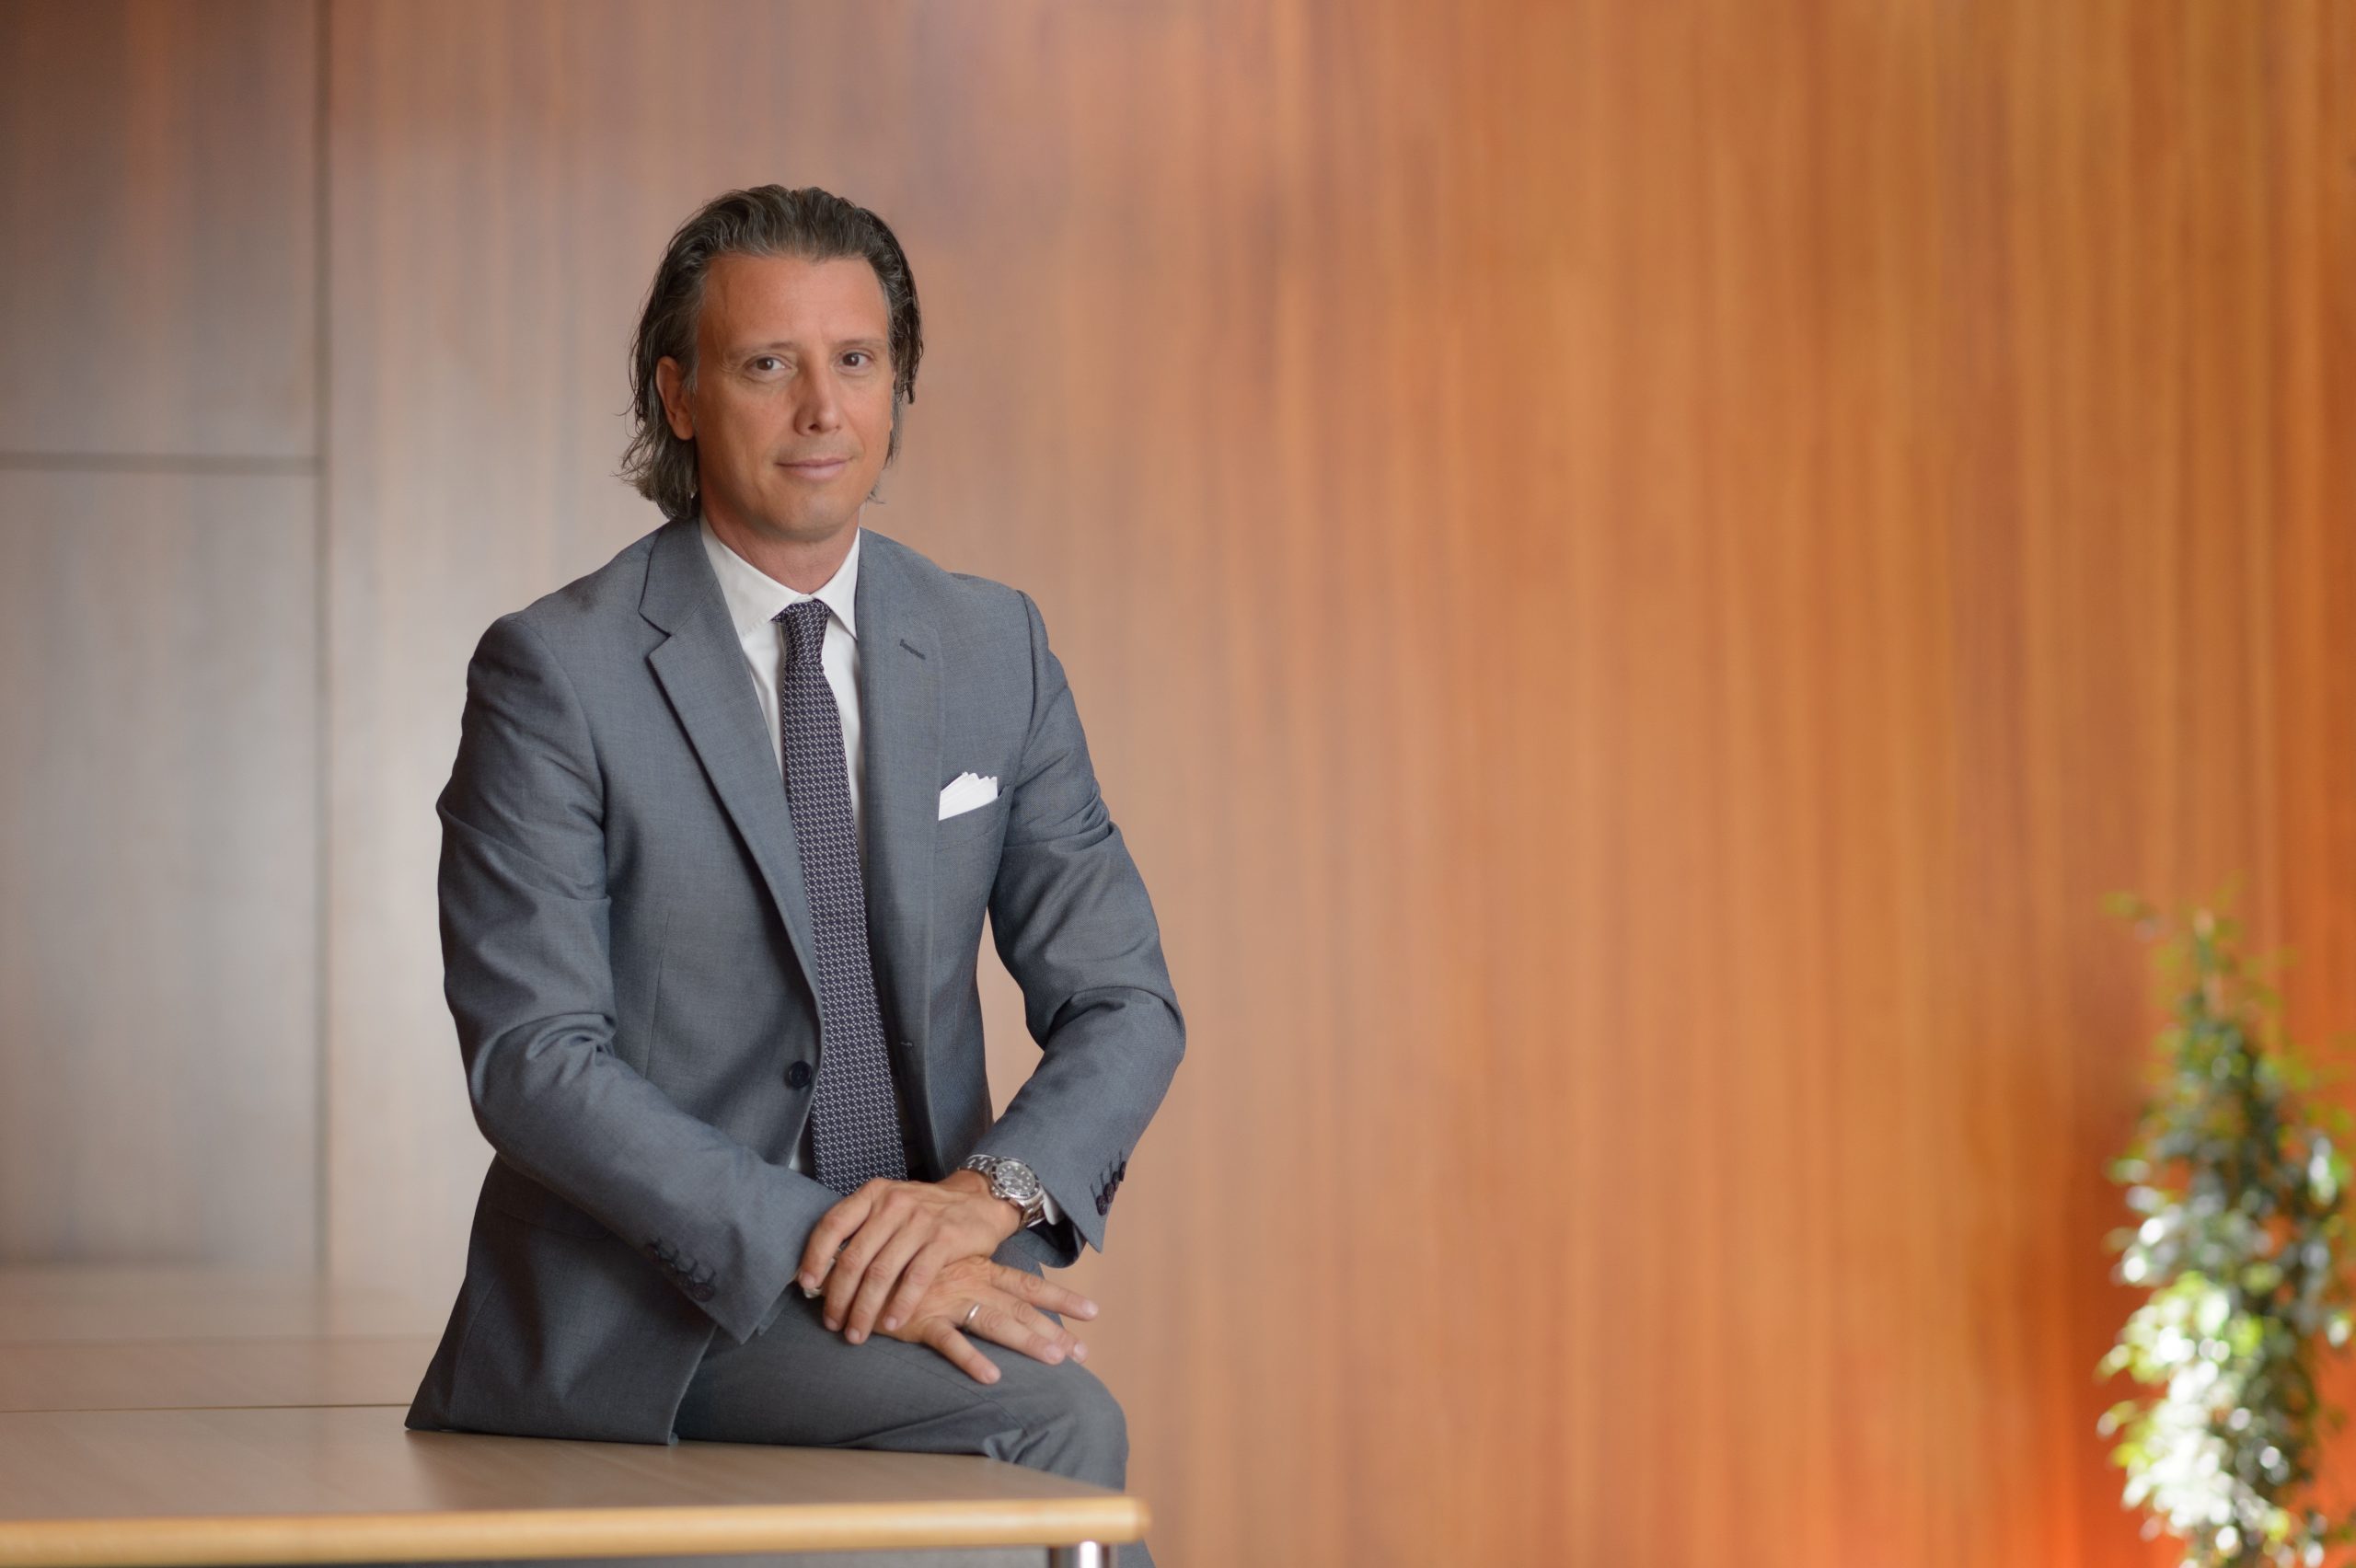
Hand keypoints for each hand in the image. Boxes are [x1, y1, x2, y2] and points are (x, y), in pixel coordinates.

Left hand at [799, 1172, 1061, 1343]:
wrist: (980, 1200)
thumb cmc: (927, 1212)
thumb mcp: (892, 1207)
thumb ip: (863, 1231)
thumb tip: (824, 1272)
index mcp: (874, 1195)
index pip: (833, 1225)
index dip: (815, 1258)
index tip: (807, 1287)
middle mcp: (894, 1204)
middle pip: (855, 1257)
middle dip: (839, 1297)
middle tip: (833, 1323)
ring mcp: (920, 1220)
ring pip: (881, 1273)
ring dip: (865, 1309)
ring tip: (858, 1333)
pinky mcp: (945, 1239)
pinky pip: (915, 1278)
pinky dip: (900, 1305)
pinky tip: (891, 1324)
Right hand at [871, 1254, 1097, 1382]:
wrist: (859, 1267)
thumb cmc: (905, 1272)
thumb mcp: (944, 1271)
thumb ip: (971, 1282)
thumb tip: (1000, 1297)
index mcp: (978, 1271)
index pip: (1028, 1285)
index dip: (1061, 1298)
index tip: (1093, 1312)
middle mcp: (969, 1282)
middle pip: (1020, 1307)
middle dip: (1054, 1328)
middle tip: (1083, 1351)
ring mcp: (946, 1300)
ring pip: (994, 1321)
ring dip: (1025, 1340)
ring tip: (1054, 1359)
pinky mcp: (921, 1319)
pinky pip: (949, 1341)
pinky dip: (970, 1359)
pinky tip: (992, 1377)